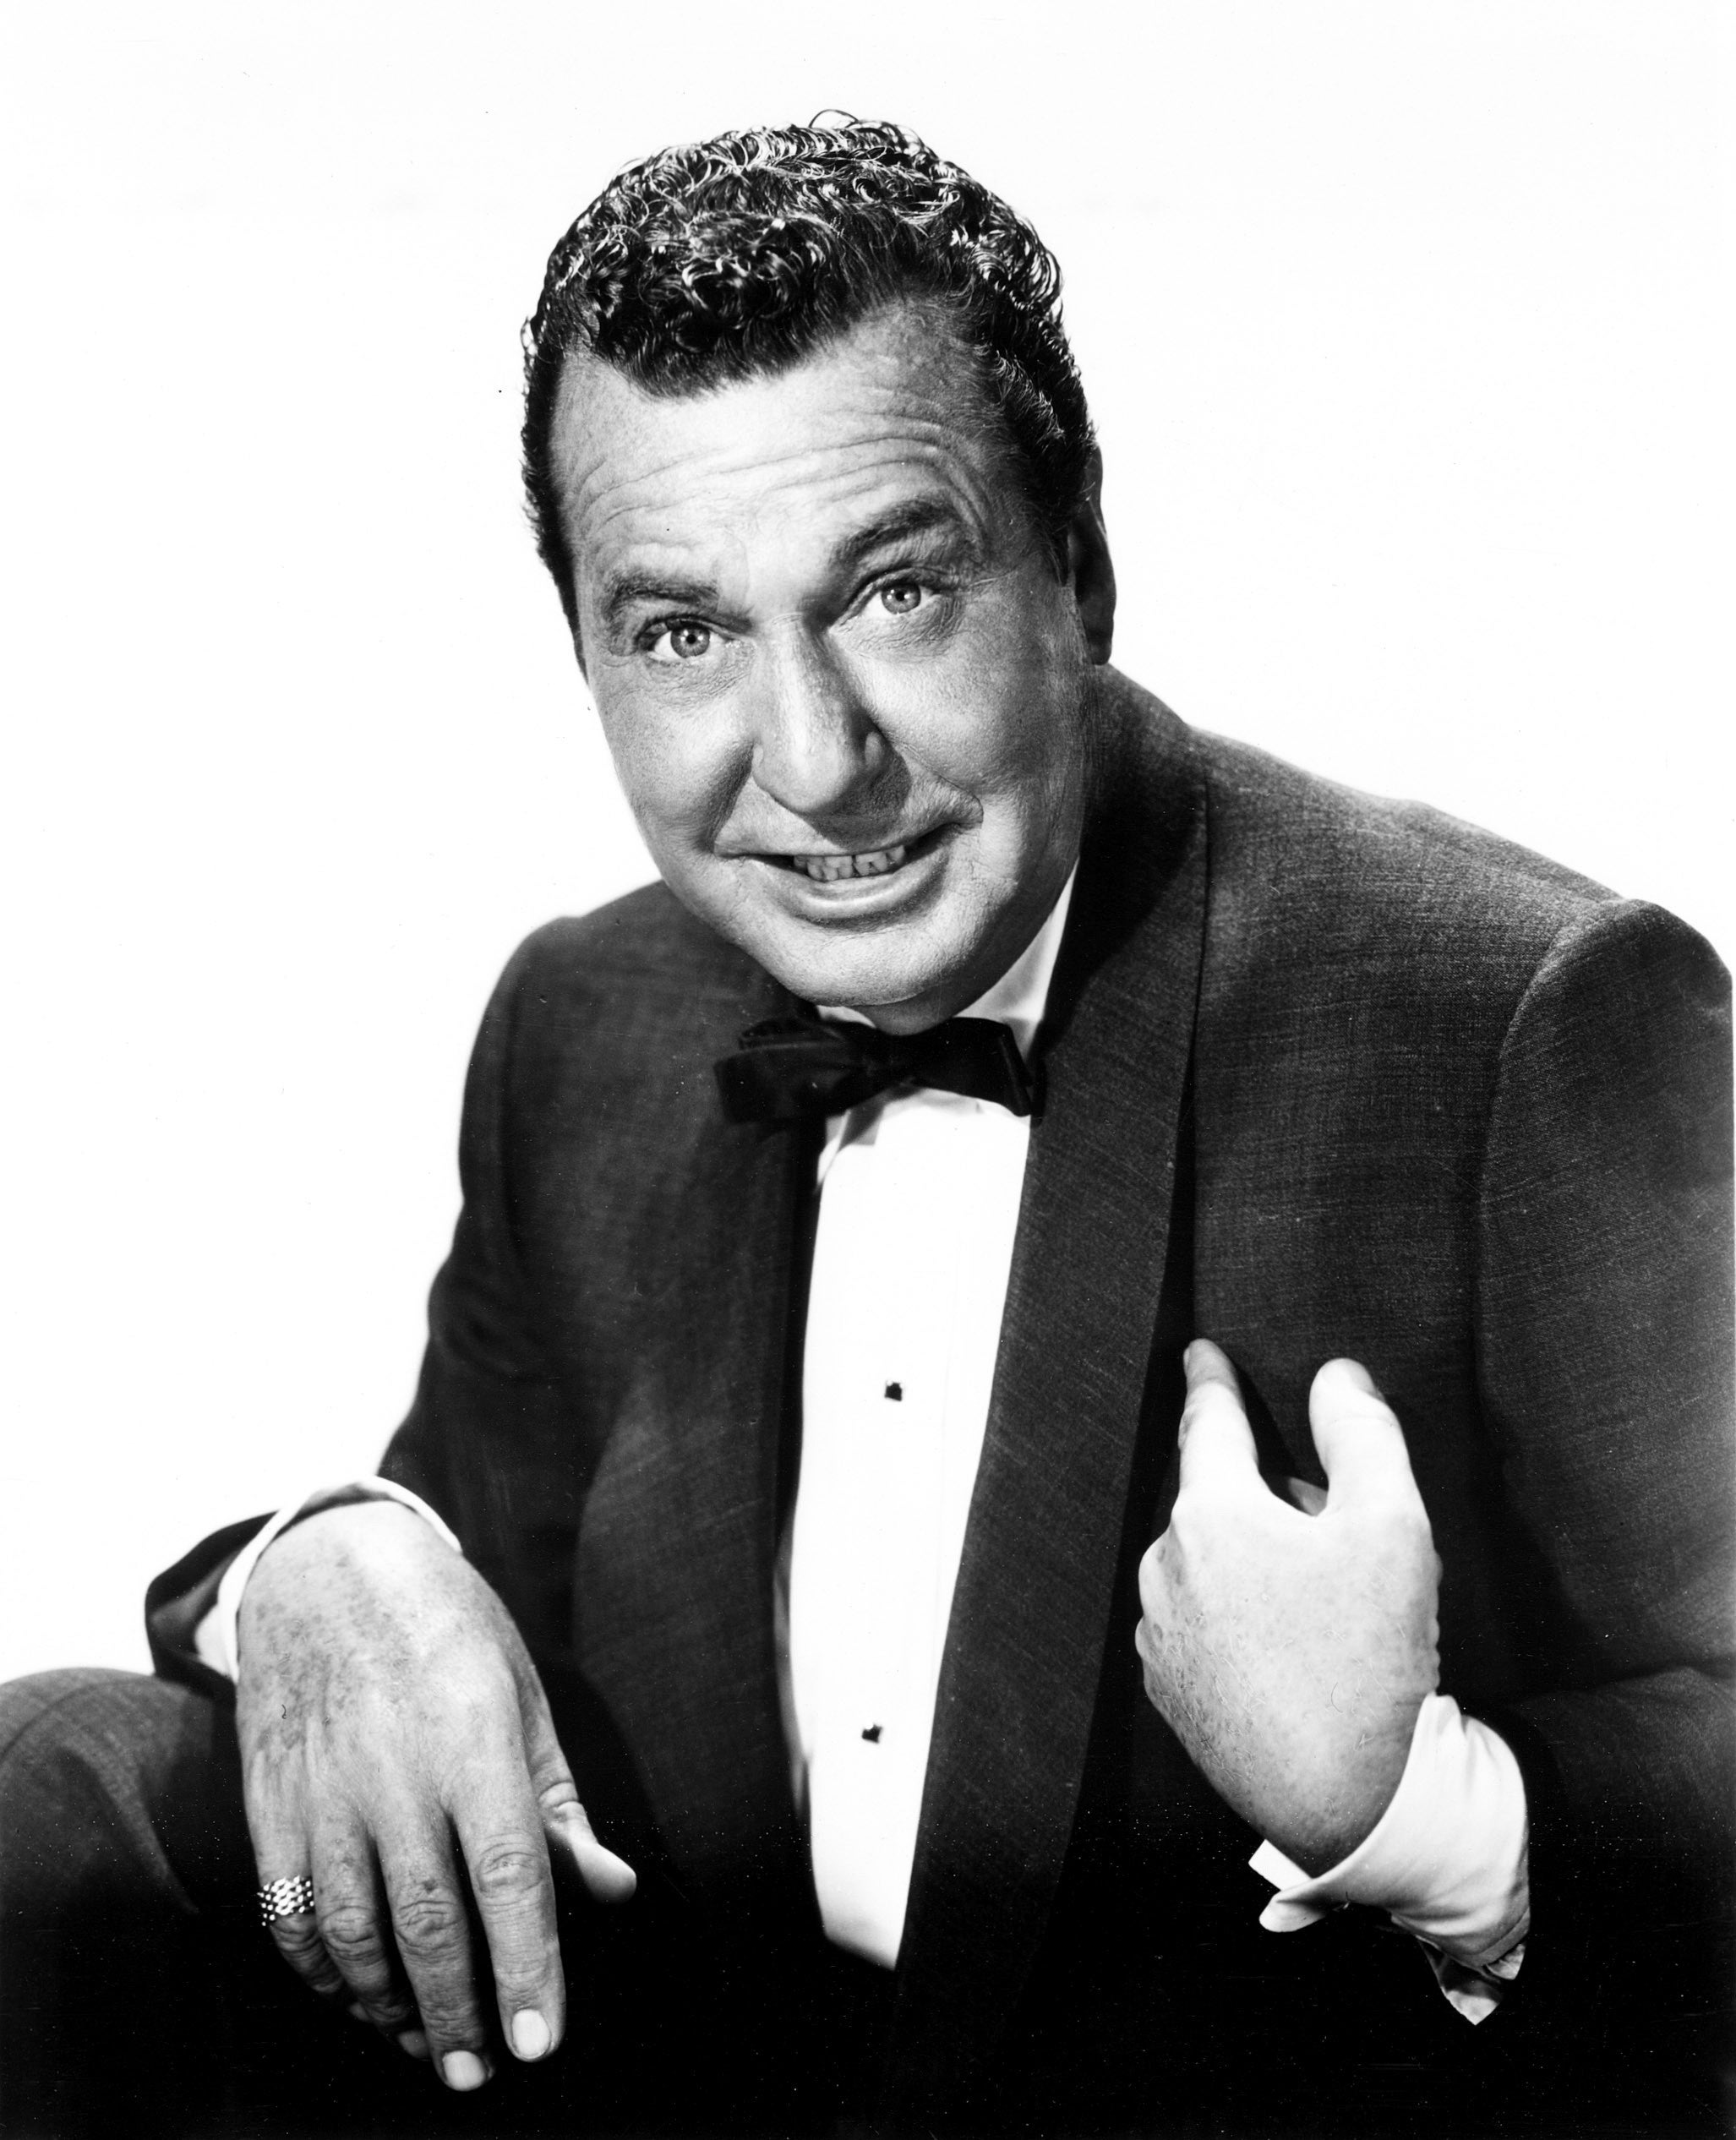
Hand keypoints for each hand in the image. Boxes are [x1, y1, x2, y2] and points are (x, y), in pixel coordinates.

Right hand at [235, 1502, 634, 2091]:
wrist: (327, 1572)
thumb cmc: (447, 1634)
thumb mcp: (523, 1697)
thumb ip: (561, 1805)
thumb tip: (610, 1892)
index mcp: (474, 1735)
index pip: (509, 1873)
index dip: (527, 1965)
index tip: (538, 2042)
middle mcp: (395, 1767)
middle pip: (428, 1922)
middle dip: (458, 2013)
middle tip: (479, 2072)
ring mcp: (323, 1788)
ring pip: (353, 1932)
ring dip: (389, 2005)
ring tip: (426, 2040)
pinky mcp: (268, 1804)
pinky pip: (289, 1915)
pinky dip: (322, 1972)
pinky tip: (356, 1994)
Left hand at [1135, 1341, 1440, 1873]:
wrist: (1347, 1802)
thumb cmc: (1369, 1660)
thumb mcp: (1391, 1527)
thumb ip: (1363, 1436)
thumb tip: (1336, 1376)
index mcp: (1210, 1515)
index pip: (1206, 1422)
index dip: (1210, 1380)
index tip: (1200, 1353)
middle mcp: (1166, 1567)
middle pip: (1218, 1501)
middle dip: (1266, 1500)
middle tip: (1335, 1537)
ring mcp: (1160, 1634)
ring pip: (1209, 1566)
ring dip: (1254, 1565)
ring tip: (1326, 1613)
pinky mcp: (1170, 1690)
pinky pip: (1203, 1625)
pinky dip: (1240, 1621)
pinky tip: (1296, 1657)